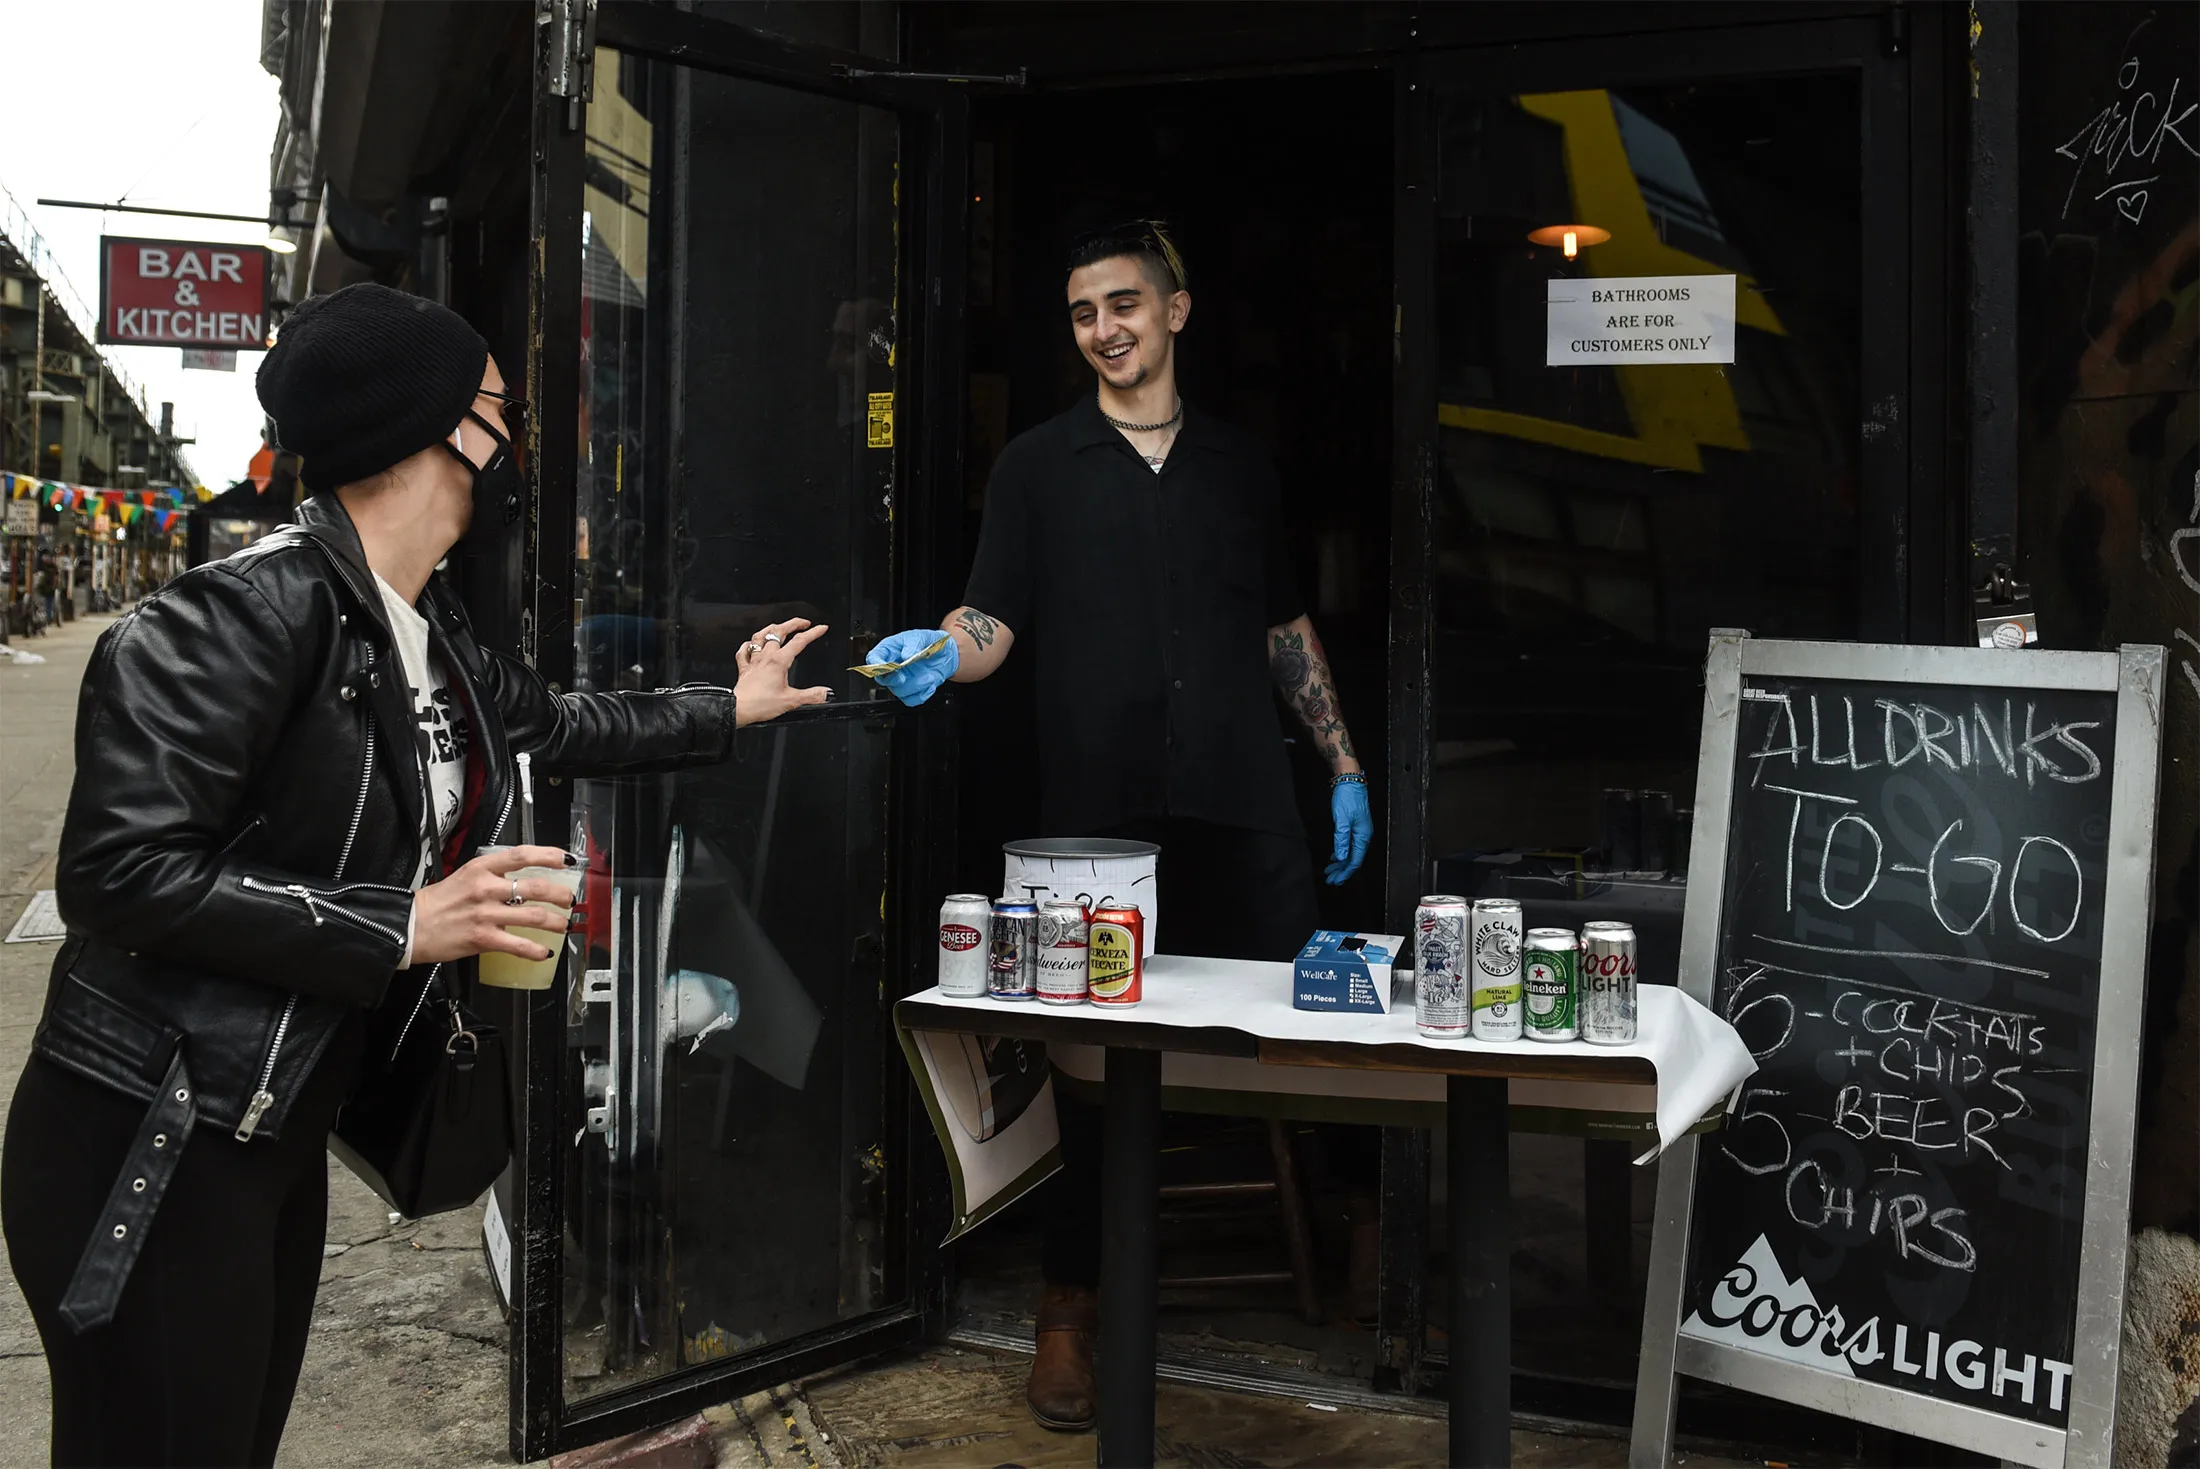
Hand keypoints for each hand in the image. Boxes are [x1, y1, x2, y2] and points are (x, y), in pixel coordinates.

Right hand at [410, 845, 578, 964]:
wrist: (410, 926)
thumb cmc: (437, 902)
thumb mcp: (465, 876)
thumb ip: (493, 875)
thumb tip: (523, 878)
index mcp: (481, 868)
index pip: (522, 855)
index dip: (550, 856)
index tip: (567, 860)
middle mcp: (486, 888)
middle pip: (536, 887)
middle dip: (560, 894)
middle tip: (570, 899)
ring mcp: (486, 914)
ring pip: (534, 916)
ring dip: (556, 922)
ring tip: (564, 925)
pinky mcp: (484, 938)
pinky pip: (519, 945)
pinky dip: (536, 950)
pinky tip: (545, 952)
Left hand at [735, 618, 832, 725]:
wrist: (738, 709)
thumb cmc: (760, 704)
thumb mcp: (791, 701)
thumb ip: (811, 696)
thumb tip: (826, 693)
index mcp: (778, 661)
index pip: (799, 641)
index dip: (813, 633)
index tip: (821, 628)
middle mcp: (765, 657)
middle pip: (779, 631)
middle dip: (793, 623)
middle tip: (803, 622)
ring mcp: (753, 661)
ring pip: (760, 636)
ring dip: (771, 629)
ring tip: (779, 626)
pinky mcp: (744, 668)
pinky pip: (743, 651)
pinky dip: (748, 645)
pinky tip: (751, 644)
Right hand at [865, 627, 960, 706]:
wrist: (947, 653)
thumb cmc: (930, 642)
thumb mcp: (922, 636)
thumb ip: (913, 644)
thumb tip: (905, 655)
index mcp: (889, 650)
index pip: (874, 658)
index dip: (875, 665)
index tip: (885, 667)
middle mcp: (893, 667)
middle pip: (883, 679)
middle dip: (894, 680)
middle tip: (903, 676)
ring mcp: (902, 680)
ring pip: (899, 691)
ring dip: (915, 686)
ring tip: (929, 676)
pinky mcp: (912, 690)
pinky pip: (911, 700)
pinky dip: (922, 694)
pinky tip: (930, 684)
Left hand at [1327, 780, 1373, 884]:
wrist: (1350, 780)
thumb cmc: (1347, 797)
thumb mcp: (1341, 819)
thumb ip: (1341, 839)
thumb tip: (1341, 858)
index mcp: (1363, 836)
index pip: (1354, 861)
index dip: (1344, 873)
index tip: (1334, 880)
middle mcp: (1363, 836)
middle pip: (1353, 859)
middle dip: (1341, 871)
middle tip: (1330, 880)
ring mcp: (1360, 831)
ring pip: (1351, 853)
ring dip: (1340, 864)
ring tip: (1330, 872)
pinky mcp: (1355, 827)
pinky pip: (1349, 845)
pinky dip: (1341, 853)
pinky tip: (1335, 857)